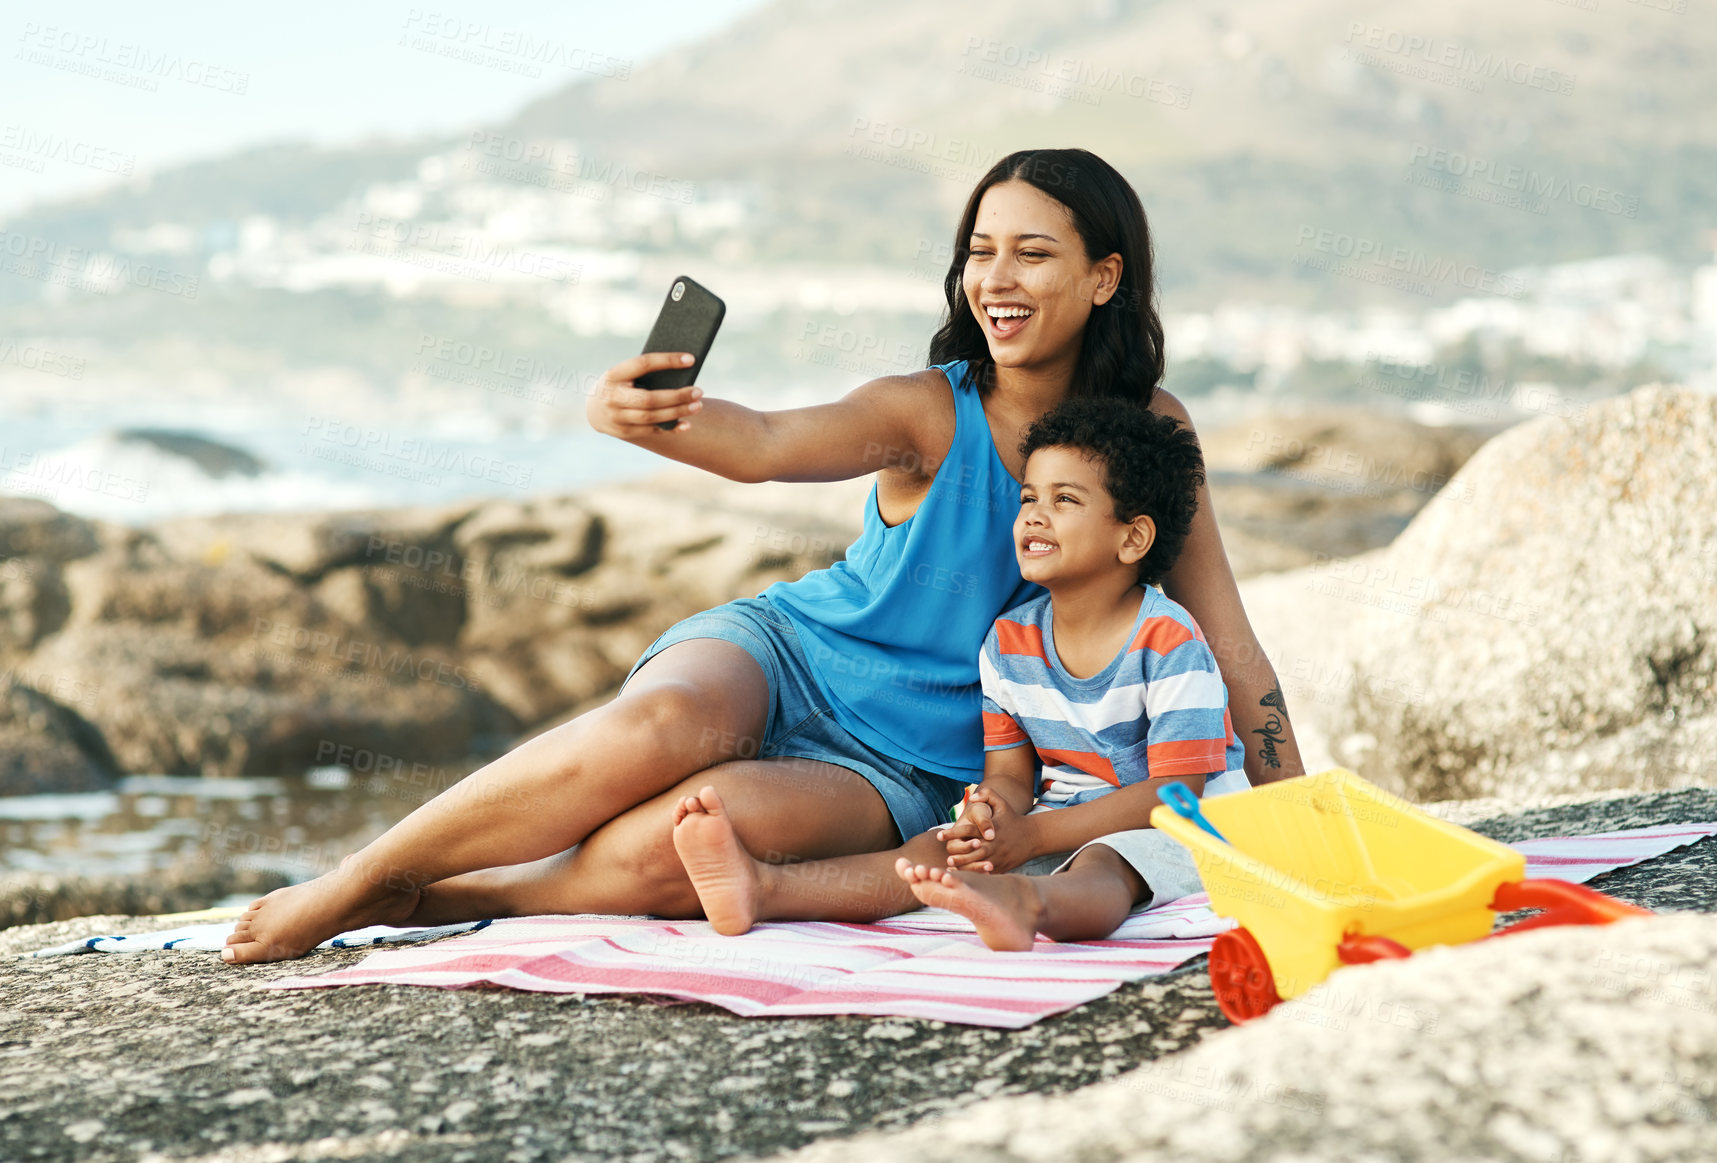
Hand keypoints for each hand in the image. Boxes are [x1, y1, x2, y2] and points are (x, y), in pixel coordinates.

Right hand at [586, 352, 703, 437]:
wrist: (595, 409)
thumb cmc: (620, 384)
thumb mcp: (624, 373)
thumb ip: (645, 372)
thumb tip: (682, 367)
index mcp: (614, 375)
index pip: (643, 364)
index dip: (667, 361)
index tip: (690, 359)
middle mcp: (613, 397)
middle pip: (648, 399)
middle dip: (676, 396)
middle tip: (698, 391)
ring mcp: (617, 417)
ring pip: (651, 417)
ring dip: (678, 412)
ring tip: (698, 405)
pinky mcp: (625, 432)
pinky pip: (652, 430)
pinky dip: (671, 428)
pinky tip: (687, 424)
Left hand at [934, 787, 1034, 872]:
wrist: (1032, 837)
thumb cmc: (1013, 818)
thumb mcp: (1002, 803)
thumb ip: (987, 794)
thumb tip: (971, 797)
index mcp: (989, 830)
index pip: (968, 832)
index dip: (952, 833)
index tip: (939, 835)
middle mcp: (993, 845)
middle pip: (971, 852)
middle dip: (958, 855)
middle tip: (947, 856)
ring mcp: (997, 858)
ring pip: (978, 866)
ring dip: (964, 867)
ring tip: (951, 867)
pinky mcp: (1001, 868)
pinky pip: (985, 874)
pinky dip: (974, 875)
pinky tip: (963, 876)